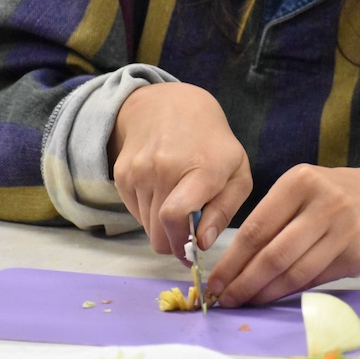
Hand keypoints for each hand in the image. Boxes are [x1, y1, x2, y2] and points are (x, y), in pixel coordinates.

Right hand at [108, 82, 251, 261]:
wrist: (170, 105)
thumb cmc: (213, 144)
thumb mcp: (237, 173)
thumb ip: (224, 211)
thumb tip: (202, 243)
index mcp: (201, 168)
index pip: (174, 215)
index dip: (181, 243)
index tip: (191, 253)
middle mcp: (164, 168)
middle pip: (158, 232)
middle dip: (173, 244)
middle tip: (187, 236)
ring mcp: (138, 170)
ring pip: (146, 227)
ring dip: (162, 227)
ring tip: (177, 203)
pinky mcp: (122, 174)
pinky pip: (134, 212)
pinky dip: (149, 213)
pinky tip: (162, 192)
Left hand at [207, 161, 359, 306]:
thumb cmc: (329, 196)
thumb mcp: (300, 190)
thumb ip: (272, 219)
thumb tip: (233, 265)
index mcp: (299, 181)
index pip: (256, 228)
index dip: (232, 260)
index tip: (215, 280)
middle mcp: (324, 203)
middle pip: (274, 254)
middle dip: (244, 282)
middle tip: (225, 298)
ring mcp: (345, 229)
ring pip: (295, 272)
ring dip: (266, 293)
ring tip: (246, 301)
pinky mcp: (358, 254)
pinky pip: (316, 280)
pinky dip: (291, 292)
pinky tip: (273, 296)